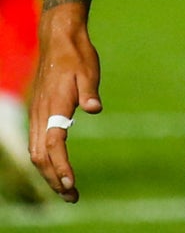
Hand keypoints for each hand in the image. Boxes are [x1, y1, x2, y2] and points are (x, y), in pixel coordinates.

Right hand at [29, 6, 100, 202]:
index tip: (70, 182)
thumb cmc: (77, 57)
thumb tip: (95, 108)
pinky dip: (45, 161)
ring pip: (36, 152)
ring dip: (49, 173)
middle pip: (41, 155)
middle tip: (72, 197)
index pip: (54, 144)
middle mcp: (40, 114)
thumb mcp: (89, 71)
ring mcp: (37, 114)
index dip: (61, 165)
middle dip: (54, 178)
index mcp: (54, 107)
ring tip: (66, 190)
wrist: (59, 41)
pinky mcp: (39, 113)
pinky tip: (56, 169)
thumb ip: (90, 92)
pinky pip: (36, 143)